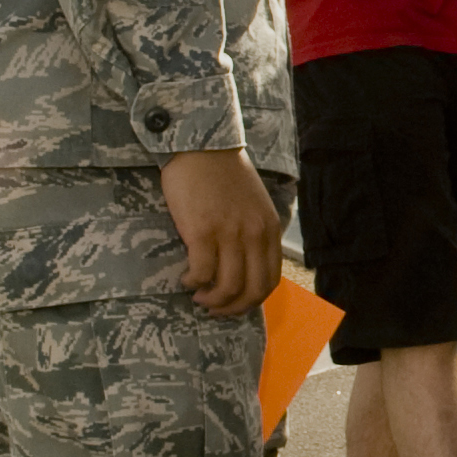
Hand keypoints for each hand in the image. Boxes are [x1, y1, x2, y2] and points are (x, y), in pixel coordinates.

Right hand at [159, 148, 282, 316]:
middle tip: (215, 308)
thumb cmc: (224, 175)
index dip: (252, 301)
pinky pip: (201, 272)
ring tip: (198, 295)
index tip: (235, 304)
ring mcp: (230, 234)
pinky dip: (193, 282)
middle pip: (253, 290)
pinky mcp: (203, 231)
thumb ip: (254, 233)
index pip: (270, 280)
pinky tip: (186, 278)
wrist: (201, 148)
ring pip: (228, 286)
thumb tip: (243, 266)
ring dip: (212, 300)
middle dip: (233, 308)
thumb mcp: (255, 205)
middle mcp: (254, 235)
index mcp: (269, 229)